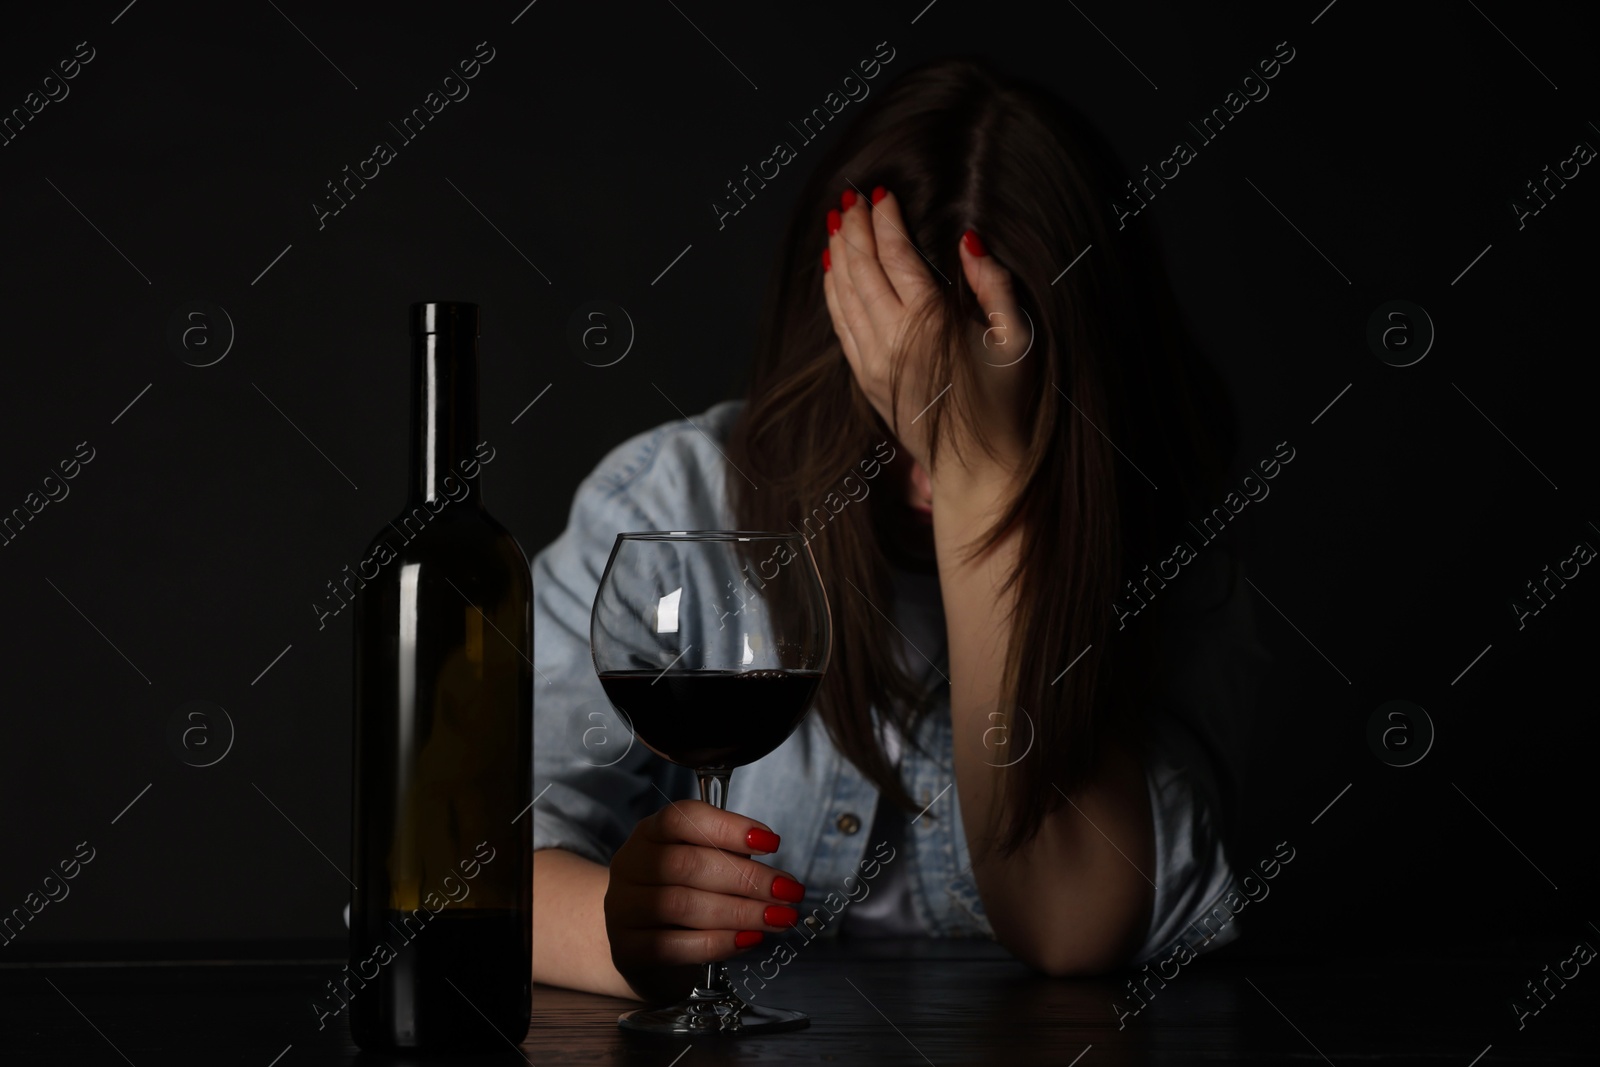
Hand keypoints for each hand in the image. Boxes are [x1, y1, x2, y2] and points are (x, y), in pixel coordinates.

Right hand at [604, 799, 803, 1000]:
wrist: (637, 943)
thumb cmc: (679, 894)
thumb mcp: (697, 865)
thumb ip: (728, 860)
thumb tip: (777, 878)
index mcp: (651, 832)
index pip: (682, 818)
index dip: (728, 828)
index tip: (771, 843)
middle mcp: (631, 864)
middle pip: (689, 865)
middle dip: (748, 878)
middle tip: (788, 891)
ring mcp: (624, 907)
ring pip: (685, 905)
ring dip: (741, 912)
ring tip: (779, 917)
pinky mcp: (628, 948)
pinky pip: (676, 945)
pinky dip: (719, 943)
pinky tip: (748, 939)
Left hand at [822, 187, 1031, 501]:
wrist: (979, 467)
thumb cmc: (1008, 402)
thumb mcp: (1017, 341)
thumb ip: (996, 287)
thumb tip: (969, 242)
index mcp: (930, 323)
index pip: (896, 256)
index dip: (885, 221)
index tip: (881, 193)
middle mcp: (892, 340)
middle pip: (861, 269)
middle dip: (854, 228)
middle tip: (851, 197)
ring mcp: (873, 362)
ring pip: (842, 295)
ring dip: (837, 255)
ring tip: (837, 223)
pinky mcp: (866, 380)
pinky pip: (840, 324)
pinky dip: (832, 291)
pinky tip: (832, 270)